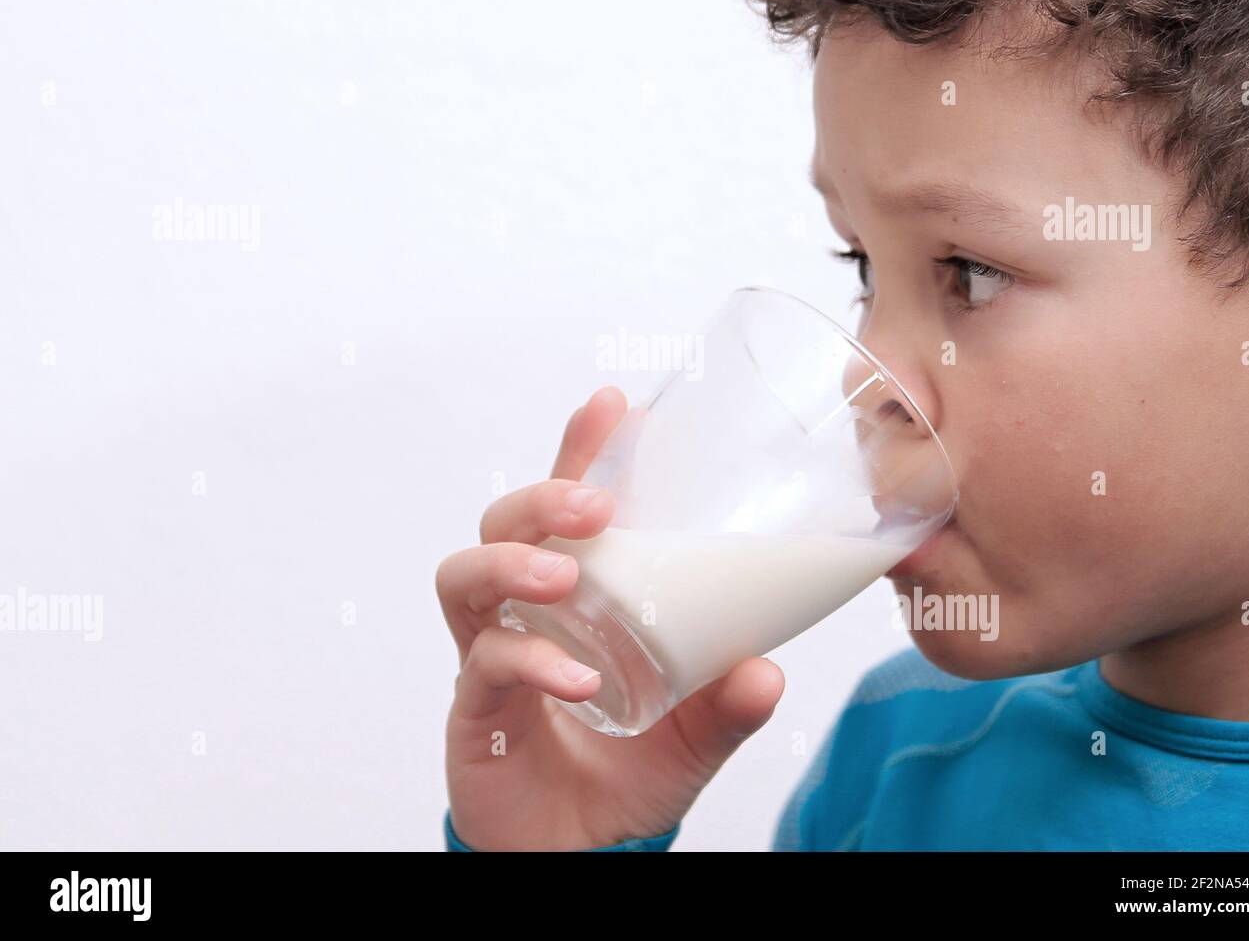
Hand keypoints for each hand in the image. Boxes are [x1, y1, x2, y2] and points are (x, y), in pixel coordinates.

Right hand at [439, 385, 784, 849]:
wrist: (585, 854)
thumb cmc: (630, 774)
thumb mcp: (696, 732)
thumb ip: (730, 703)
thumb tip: (769, 668)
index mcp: (578, 597)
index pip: (568, 509)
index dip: (582, 453)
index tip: (613, 407)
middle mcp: (524, 613)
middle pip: (503, 522)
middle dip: (542, 497)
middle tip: (592, 506)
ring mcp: (490, 655)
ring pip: (467, 576)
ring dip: (513, 561)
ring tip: (562, 576)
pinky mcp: (472, 709)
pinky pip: (482, 663)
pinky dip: (527, 660)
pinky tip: (574, 677)